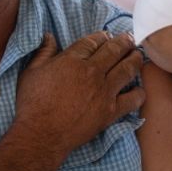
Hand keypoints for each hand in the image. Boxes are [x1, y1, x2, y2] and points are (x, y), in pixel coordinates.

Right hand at [15, 32, 145, 154]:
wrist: (42, 135)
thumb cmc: (32, 104)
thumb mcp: (31, 72)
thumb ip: (43, 52)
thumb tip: (50, 36)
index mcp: (72, 60)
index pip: (94, 41)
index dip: (102, 36)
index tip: (107, 35)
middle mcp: (92, 72)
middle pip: (114, 50)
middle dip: (124, 42)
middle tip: (130, 39)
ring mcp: (104, 92)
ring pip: (127, 69)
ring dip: (135, 59)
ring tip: (138, 55)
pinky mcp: (111, 111)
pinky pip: (132, 99)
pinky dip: (139, 93)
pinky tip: (140, 89)